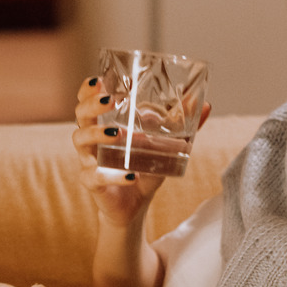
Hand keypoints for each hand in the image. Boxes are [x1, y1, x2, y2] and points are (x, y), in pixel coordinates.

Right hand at [70, 77, 210, 228]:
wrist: (135, 206)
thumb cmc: (144, 169)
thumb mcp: (164, 145)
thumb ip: (183, 125)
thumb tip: (205, 104)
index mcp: (103, 124)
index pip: (87, 100)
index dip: (88, 89)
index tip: (100, 79)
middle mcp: (91, 140)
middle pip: (80, 116)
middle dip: (92, 105)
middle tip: (111, 100)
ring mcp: (89, 161)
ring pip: (81, 141)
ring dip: (97, 134)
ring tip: (118, 134)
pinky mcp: (92, 183)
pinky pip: (95, 176)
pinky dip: (113, 175)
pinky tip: (131, 176)